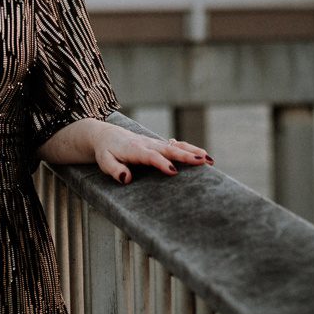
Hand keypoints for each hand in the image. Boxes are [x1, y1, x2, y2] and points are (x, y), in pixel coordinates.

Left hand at [90, 123, 212, 184]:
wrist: (107, 135)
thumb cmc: (107, 152)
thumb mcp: (105, 162)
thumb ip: (115, 170)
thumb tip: (127, 178)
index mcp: (135, 149)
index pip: (151, 156)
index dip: (163, 163)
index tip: (174, 171)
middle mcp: (149, 144)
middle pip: (170, 149)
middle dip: (186, 155)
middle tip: (202, 161)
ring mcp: (155, 144)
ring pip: (177, 146)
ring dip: (193, 151)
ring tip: (209, 159)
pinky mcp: (159, 145)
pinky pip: (177, 146)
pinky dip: (190, 149)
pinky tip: (204, 157)